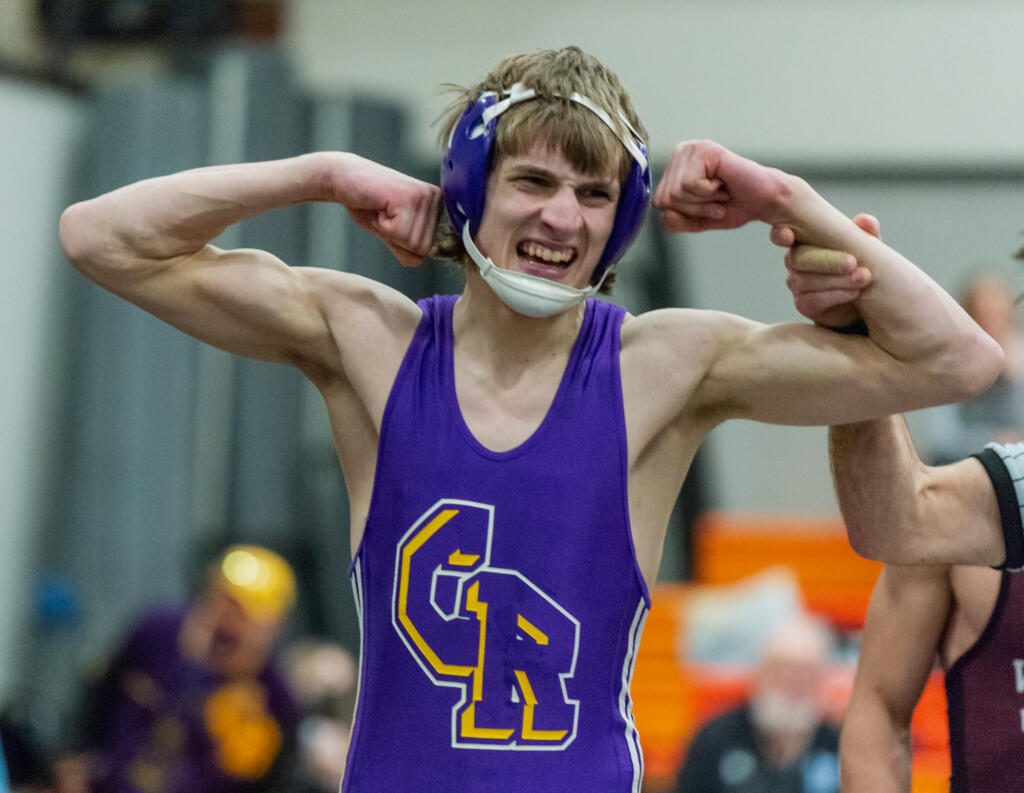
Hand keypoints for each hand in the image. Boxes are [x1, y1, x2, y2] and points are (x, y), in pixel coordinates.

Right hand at [329, 154, 441, 266]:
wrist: (343, 178)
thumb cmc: (366, 202)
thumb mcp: (389, 232)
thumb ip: (405, 248)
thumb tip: (418, 262)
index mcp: (436, 205)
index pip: (427, 248)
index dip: (401, 240)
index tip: (390, 219)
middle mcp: (435, 198)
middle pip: (422, 247)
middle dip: (395, 237)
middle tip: (383, 213)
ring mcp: (423, 196)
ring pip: (412, 242)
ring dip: (388, 230)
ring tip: (381, 208)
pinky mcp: (408, 196)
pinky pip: (399, 233)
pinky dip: (382, 225)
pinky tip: (378, 205)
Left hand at [653, 140, 793, 232]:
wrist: (765, 200)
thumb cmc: (733, 206)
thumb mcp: (697, 220)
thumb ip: (677, 222)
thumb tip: (665, 214)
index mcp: (675, 167)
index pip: (659, 202)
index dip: (685, 212)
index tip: (707, 203)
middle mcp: (681, 152)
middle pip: (666, 198)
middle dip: (694, 207)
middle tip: (717, 198)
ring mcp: (692, 148)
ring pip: (677, 193)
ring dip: (704, 201)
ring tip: (721, 190)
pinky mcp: (705, 150)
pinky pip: (690, 185)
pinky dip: (710, 192)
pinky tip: (723, 182)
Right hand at [771, 213, 879, 327]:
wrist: (868, 299)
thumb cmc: (863, 264)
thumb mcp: (868, 246)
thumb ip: (866, 232)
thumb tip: (864, 221)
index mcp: (804, 239)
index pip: (782, 234)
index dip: (780, 234)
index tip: (788, 235)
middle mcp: (795, 260)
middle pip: (799, 258)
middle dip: (826, 260)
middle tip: (852, 262)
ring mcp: (797, 283)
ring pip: (807, 280)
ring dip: (837, 280)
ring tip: (863, 278)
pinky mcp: (803, 304)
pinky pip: (813, 300)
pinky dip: (836, 295)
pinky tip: (855, 293)